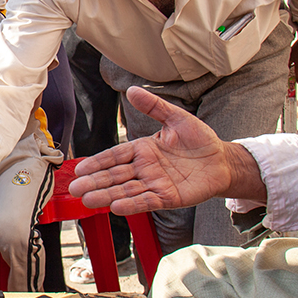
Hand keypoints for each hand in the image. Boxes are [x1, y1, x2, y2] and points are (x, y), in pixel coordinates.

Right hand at [68, 86, 265, 214]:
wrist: (222, 161)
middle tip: (74, 189)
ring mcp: (155, 184)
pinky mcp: (168, 198)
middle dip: (94, 182)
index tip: (80, 168)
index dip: (97, 162)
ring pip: (126, 190)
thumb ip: (155, 107)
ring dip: (106, 196)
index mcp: (143, 149)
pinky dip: (132, 205)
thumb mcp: (177, 118)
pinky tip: (115, 207)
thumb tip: (133, 90)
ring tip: (87, 200)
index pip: (115, 156)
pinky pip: (147, 201)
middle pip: (115, 176)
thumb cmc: (200, 140)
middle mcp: (145, 168)